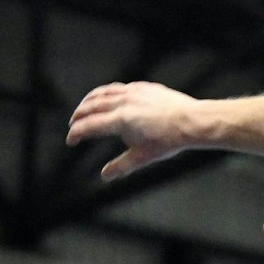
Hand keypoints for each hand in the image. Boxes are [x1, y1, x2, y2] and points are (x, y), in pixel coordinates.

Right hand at [66, 82, 203, 179]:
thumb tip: (105, 176)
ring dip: (89, 101)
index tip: (71, 141)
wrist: (192, 121)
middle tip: (73, 125)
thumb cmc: (170, 140)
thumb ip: (121, 166)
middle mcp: (123, 102)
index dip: (76, 134)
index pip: (89, 126)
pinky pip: (117, 87)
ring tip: (83, 108)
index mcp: (120, 120)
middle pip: (91, 107)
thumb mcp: (143, 157)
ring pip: (102, 93)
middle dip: (78, 116)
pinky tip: (106, 97)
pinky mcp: (142, 87)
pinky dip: (105, 93)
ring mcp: (132, 92)